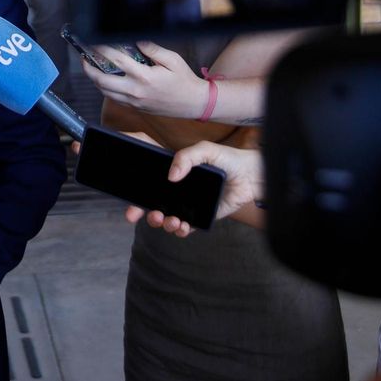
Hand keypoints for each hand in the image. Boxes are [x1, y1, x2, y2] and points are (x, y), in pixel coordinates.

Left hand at [83, 41, 204, 118]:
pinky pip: (113, 99)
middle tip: (84, 57)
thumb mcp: (172, 60)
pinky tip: (105, 80)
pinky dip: (105, 89)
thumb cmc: (184, 81)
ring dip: (94, 80)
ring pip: (104, 92)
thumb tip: (136, 41)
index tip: (93, 42)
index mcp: (144, 77)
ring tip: (91, 67)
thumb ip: (152, 49)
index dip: (101, 50)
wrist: (193, 103)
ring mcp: (133, 102)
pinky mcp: (135, 108)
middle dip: (88, 68)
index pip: (116, 61)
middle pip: (102, 80)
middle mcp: (135, 91)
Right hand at [124, 140, 262, 235]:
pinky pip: (186, 227)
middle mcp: (178, 190)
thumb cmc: (228, 158)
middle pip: (153, 204)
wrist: (251, 176)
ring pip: (167, 218)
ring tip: (170, 220)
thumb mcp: (204, 150)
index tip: (128, 202)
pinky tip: (182, 226)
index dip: (136, 193)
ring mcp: (189, 204)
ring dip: (163, 222)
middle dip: (142, 212)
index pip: (149, 182)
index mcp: (175, 172)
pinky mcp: (201, 217)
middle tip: (141, 216)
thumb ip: (186, 158)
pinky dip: (180, 230)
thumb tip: (171, 177)